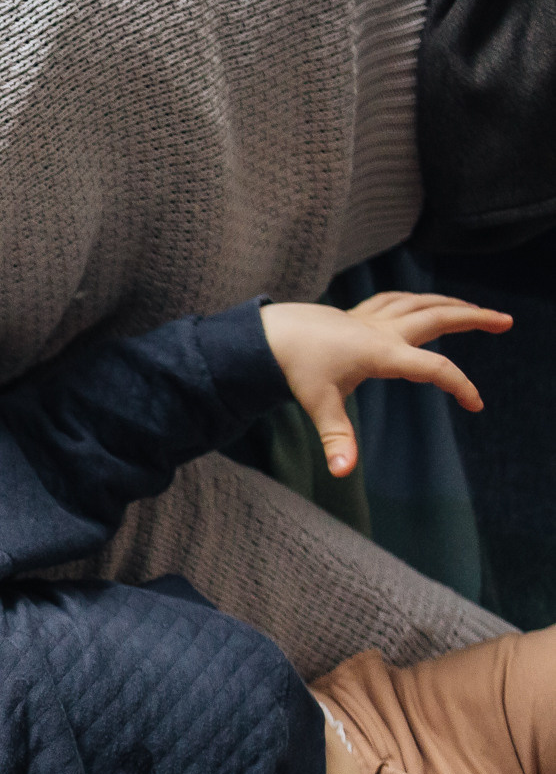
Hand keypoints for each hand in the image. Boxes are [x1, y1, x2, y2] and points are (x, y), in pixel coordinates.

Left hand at [260, 293, 511, 475]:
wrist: (267, 336)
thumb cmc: (294, 369)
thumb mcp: (319, 406)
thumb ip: (337, 440)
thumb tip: (343, 473)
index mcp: (383, 353)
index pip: (435, 368)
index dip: (460, 386)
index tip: (476, 405)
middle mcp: (383, 331)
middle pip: (439, 318)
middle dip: (475, 319)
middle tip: (506, 321)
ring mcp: (371, 319)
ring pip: (421, 303)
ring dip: (452, 304)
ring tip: (477, 311)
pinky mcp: (359, 314)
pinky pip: (397, 301)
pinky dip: (418, 300)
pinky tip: (426, 302)